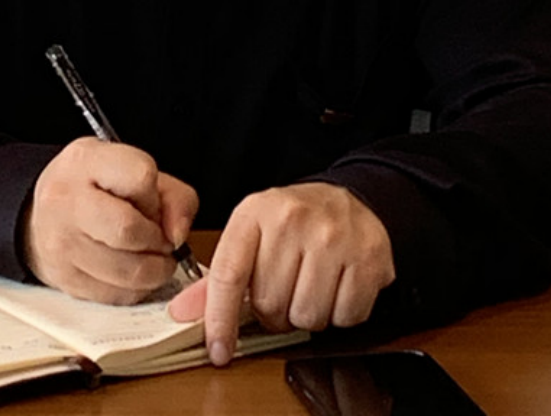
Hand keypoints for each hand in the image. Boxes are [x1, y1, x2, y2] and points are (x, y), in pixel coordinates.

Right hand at [23, 137, 198, 304]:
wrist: (44, 214)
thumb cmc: (97, 189)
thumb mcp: (134, 171)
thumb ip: (174, 196)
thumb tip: (178, 236)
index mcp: (87, 161)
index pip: (141, 176)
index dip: (156, 196)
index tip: (151, 203)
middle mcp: (67, 200)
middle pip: (130, 230)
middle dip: (157, 239)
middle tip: (158, 238)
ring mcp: (61, 243)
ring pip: (128, 271)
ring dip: (153, 270)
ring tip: (149, 256)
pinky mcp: (64, 279)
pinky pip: (116, 296)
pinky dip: (135, 289)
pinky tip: (131, 272)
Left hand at [168, 183, 393, 366]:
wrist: (347, 199)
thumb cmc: (293, 221)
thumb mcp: (251, 234)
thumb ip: (219, 276)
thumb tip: (183, 313)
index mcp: (255, 212)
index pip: (228, 274)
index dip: (220, 318)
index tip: (218, 350)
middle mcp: (292, 219)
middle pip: (270, 304)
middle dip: (274, 311)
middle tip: (284, 289)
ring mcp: (333, 237)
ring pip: (307, 316)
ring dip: (307, 315)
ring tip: (310, 286)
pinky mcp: (368, 257)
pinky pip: (346, 317)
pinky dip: (340, 314)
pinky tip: (336, 287)